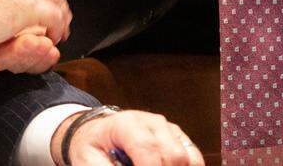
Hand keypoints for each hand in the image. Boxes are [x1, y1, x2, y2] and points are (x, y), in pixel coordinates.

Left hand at [54, 110, 203, 165]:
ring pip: (187, 158)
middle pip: (172, 155)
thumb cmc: (92, 147)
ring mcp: (168, 128)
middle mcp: (152, 122)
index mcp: (127, 124)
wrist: (99, 132)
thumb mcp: (89, 160)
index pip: (147, 148)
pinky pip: (193, 158)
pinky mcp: (178, 137)